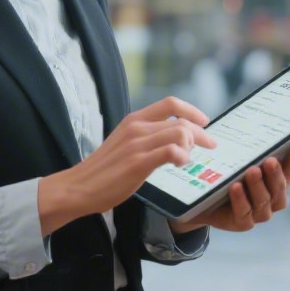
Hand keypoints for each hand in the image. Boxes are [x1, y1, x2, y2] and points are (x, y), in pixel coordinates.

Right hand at [38, 97, 215, 235]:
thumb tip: (170, 138)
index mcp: (134, 120)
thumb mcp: (125, 143)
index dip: (192, 111)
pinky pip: (172, 152)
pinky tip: (179, 164)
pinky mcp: (138, 162)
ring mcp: (137, 144)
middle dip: (202, 134)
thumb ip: (145, 137)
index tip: (204, 122)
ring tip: (187, 159)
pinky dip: (182, 157)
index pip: (171, 104)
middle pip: (181, 121)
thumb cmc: (103, 170)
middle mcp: (136, 127)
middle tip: (211, 146)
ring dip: (191, 146)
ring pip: (180, 134)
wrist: (79, 186)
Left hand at [170, 145, 289, 233]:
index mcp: (275, 186)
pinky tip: (236, 187)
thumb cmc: (227, 178)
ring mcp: (258, 215)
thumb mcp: (241, 163)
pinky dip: (241, 199)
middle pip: (278, 189)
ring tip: (252, 171)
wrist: (202, 201)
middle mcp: (271, 202)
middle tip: (269, 160)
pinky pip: (244, 212)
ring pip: (263, 201)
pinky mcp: (242, 223)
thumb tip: (275, 135)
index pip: (288, 173)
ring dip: (257, 186)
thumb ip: (257, 153)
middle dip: (274, 174)